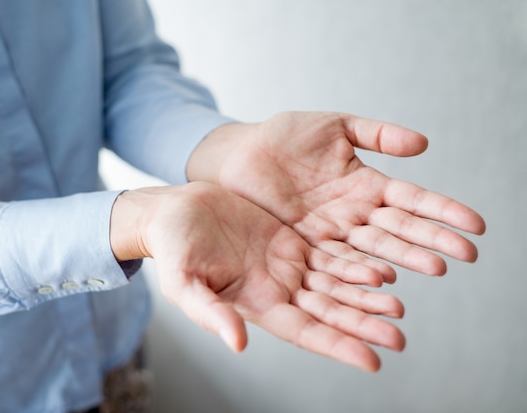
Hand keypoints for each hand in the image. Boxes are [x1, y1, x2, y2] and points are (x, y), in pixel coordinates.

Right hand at [111, 182, 405, 370]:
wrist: (176, 211)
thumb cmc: (173, 247)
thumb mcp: (183, 281)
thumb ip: (210, 312)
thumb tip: (239, 344)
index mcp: (255, 304)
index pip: (304, 331)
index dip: (337, 345)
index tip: (372, 360)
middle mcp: (276, 290)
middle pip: (328, 312)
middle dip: (361, 325)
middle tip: (397, 337)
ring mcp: (285, 266)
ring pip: (334, 285)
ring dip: (365, 297)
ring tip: (397, 306)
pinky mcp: (289, 242)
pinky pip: (330, 254)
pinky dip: (354, 264)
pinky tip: (380, 269)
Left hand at [188, 111, 485, 279]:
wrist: (236, 155)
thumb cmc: (282, 137)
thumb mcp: (333, 127)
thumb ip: (376, 134)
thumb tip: (424, 144)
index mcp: (364, 184)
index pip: (411, 199)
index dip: (442, 211)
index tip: (476, 224)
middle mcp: (352, 213)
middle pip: (398, 229)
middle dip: (431, 241)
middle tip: (466, 256)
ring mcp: (329, 232)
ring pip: (372, 249)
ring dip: (403, 260)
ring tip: (434, 270)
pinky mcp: (302, 246)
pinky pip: (334, 261)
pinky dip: (358, 271)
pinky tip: (382, 280)